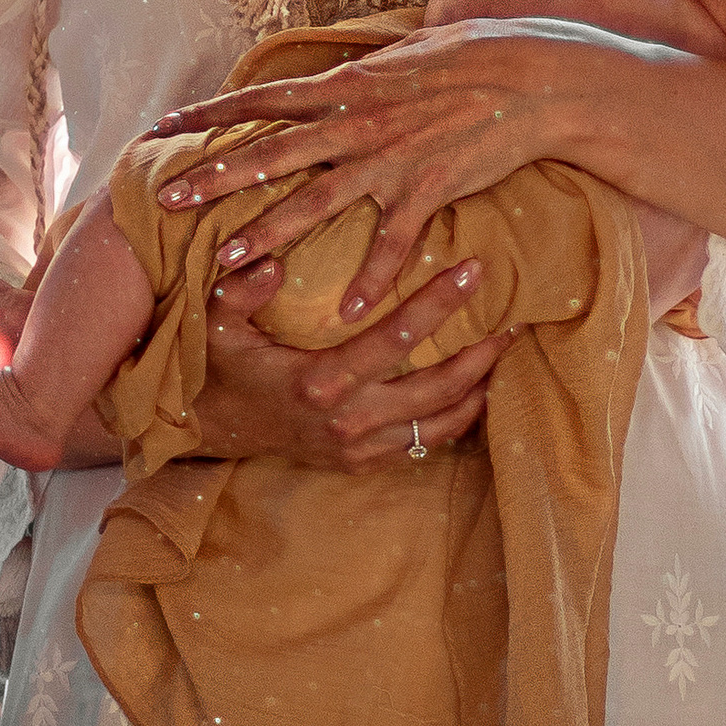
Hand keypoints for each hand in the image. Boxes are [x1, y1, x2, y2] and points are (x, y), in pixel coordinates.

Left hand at [152, 26, 560, 318]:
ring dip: (267, 234)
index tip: (165, 126)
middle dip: (216, 178)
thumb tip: (339, 74)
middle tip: (168, 200)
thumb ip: (365, 72)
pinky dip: (371, 281)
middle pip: (271, 153)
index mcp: (348, 83)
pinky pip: (391, 243)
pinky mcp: (428, 188)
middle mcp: (358, 120)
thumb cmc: (475, 56)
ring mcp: (390, 157)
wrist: (533, 76)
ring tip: (224, 260)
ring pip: (314, 202)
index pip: (264, 98)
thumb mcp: (408, 53)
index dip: (212, 112)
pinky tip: (348, 313)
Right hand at [194, 242, 509, 471]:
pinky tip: (477, 391)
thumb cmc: (219, 364)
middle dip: (481, 355)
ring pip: (439, 424)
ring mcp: (358, 447)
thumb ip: (242, 290)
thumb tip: (272, 263)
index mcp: (319, 381)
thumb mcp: (216, 322)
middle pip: (437, 389)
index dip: (439, 302)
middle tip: (515, 322)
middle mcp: (347, 420)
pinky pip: (423, 444)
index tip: (474, 270)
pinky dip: (457, 419)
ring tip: (506, 354)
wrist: (209, 428)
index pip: (397, 338)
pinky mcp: (361, 462)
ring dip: (479, 390)